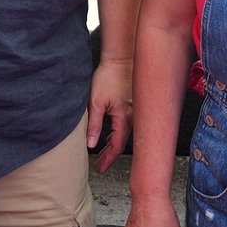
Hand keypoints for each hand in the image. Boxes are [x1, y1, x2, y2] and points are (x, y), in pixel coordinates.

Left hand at [87, 57, 132, 172]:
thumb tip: (91, 144)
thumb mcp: (96, 102)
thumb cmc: (109, 76)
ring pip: (125, 135)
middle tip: (100, 165)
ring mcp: (135, 111)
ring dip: (114, 145)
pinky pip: (127, 125)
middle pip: (122, 143)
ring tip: (103, 153)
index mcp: (124, 118)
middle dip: (111, 156)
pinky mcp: (134, 105)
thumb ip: (94, 125)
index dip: (108, 159)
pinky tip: (111, 136)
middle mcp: (134, 117)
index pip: (117, 146)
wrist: (122, 58)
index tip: (100, 168)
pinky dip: (118, 134)